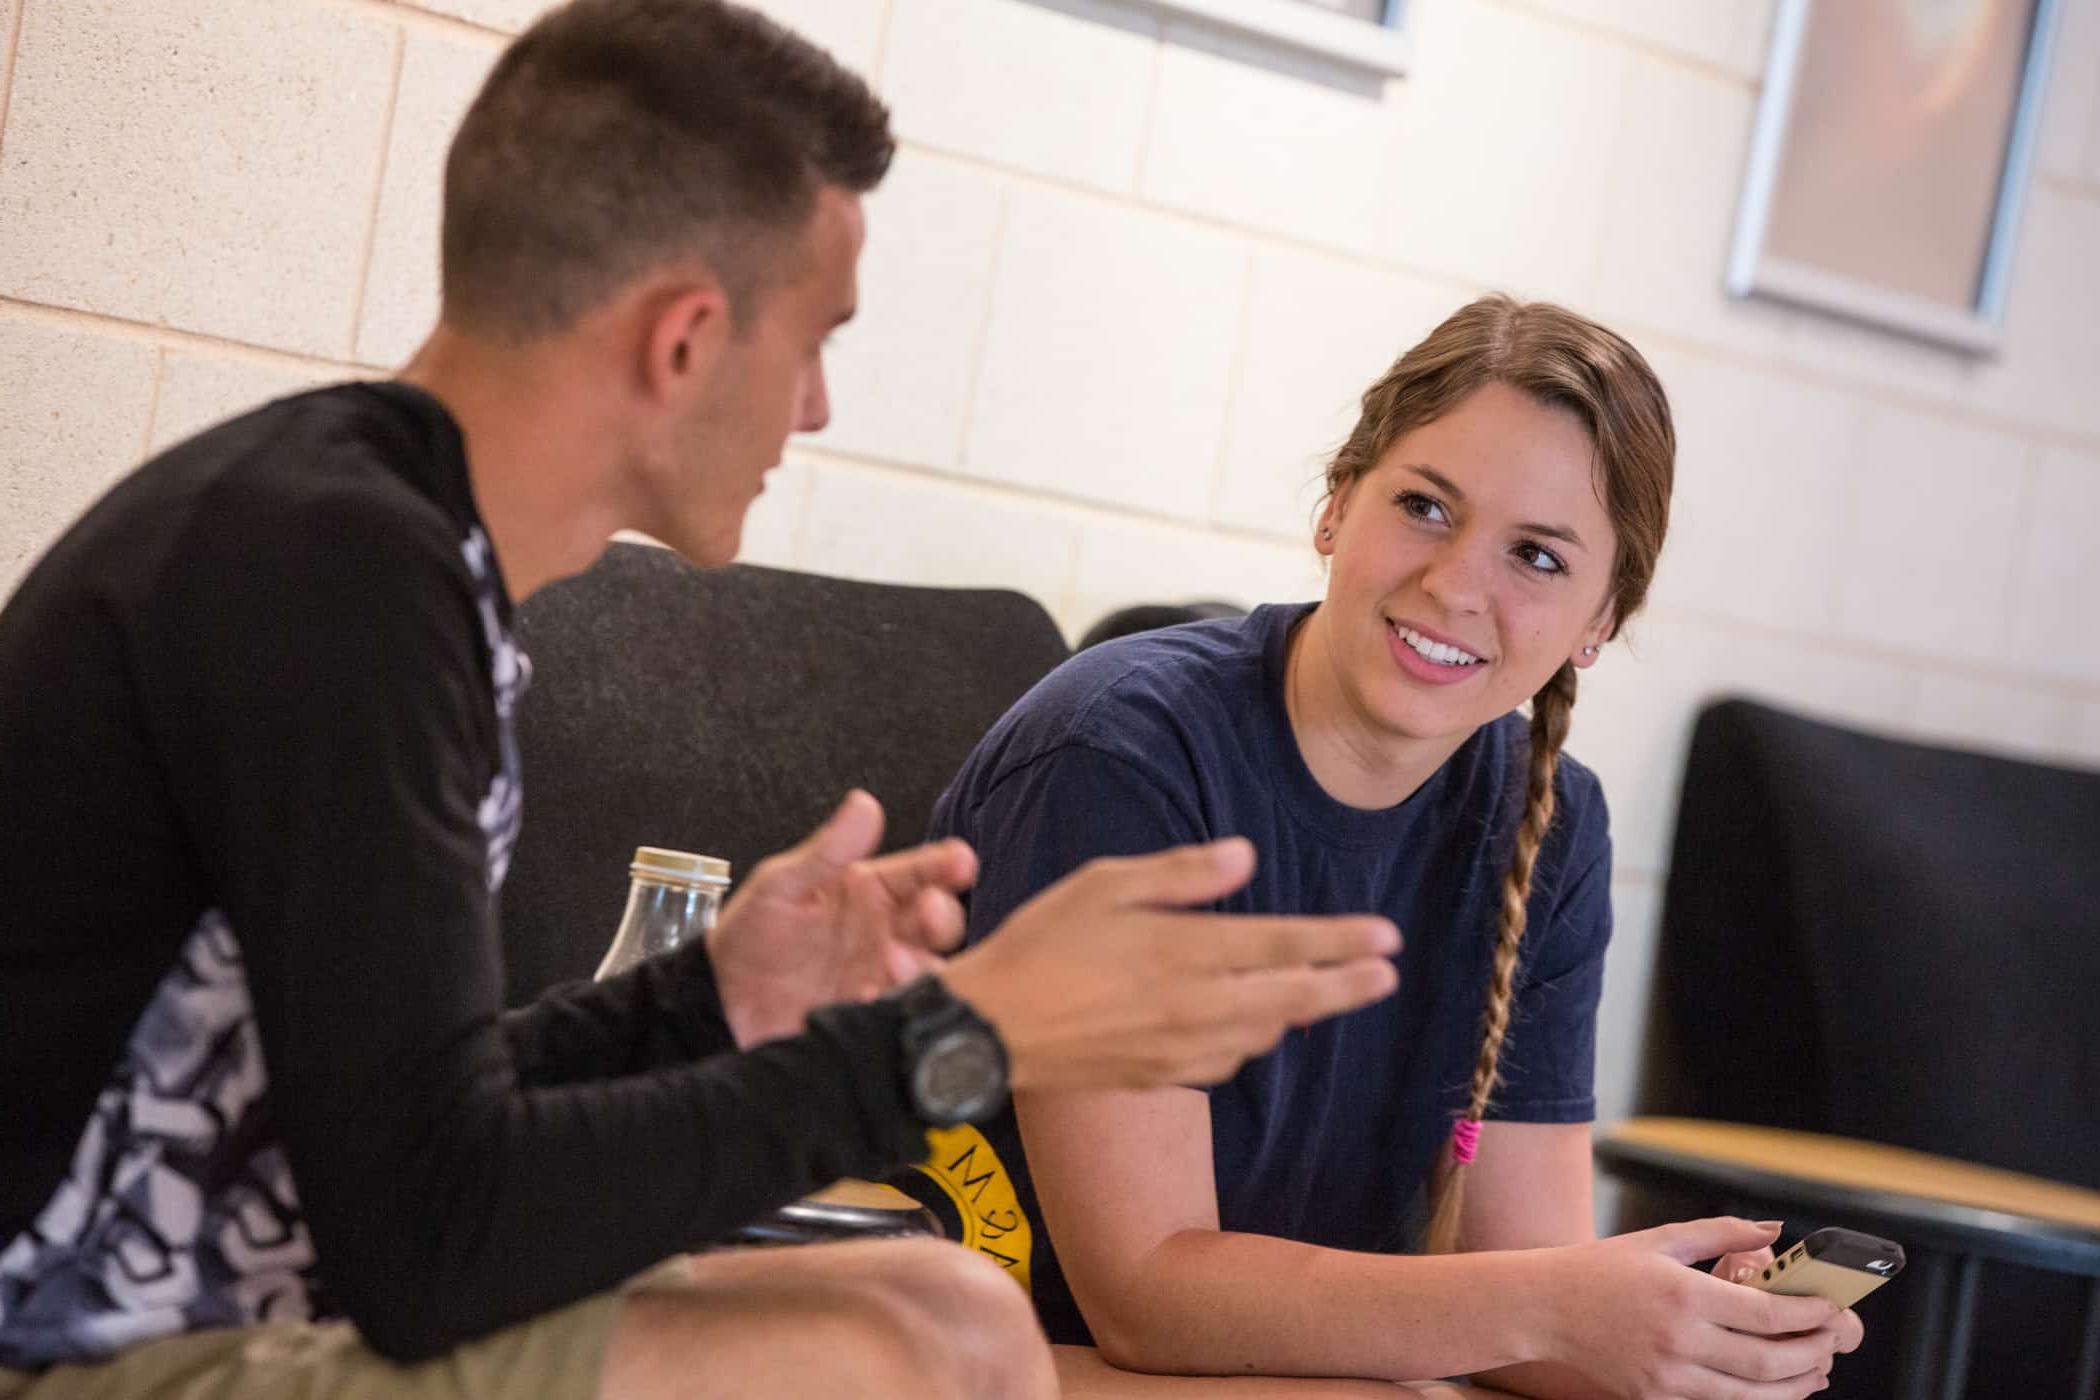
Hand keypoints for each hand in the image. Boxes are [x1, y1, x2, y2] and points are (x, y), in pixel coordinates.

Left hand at [708, 790, 976, 1046]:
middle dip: (943, 914)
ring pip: (927, 965)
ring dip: (923, 963)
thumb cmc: (750, 935)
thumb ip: (826, 851)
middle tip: (930, 912)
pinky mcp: (871, 1011)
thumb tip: (864, 804)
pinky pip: (898, 1007)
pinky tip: (873, 996)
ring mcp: (881, 972)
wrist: (722, 1001)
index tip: (960, 861)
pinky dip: (895, 1002)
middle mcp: (885, 929)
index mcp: (870, 890)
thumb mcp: (781, 886)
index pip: (919, 871)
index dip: (945, 864)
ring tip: (895, 961)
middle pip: (936, 918)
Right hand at [939, 837, 1400, 1090]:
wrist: (991, 1030)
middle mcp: (1196, 1005)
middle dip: (1348, 985)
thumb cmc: (1040, 944)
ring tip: (1331, 993)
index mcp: (1186, 950)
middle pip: (1294, 996)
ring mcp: (1182, 1049)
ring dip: (1302, 1011)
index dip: (1341, 942)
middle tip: (1389, 975)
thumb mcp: (1104, 884)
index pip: (1285, 945)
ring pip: (1265, 1032)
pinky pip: (1228, 1060)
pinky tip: (1254, 1025)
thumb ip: (1181, 873)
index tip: (1387, 937)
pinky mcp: (1162, 1075)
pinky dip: (1253, 1039)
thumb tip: (1246, 857)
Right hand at [1540, 1218, 1864, 1399]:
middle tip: (1831, 1342)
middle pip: (1767, 1360)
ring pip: (1751, 1394)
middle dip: (1811, 1353)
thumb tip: (1775, 1231)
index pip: (1765, 1312)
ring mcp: (1668, 1375)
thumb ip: (1721, 1232)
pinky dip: (1756, 1399)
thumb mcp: (1661, 1239)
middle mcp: (1678, 1339)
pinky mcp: (1658, 1396)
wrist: (1545, 1308)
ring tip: (1815, 1371)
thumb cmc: (1602, 1269)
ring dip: (1794, 1386)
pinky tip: (1773, 1387)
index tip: (1830, 1309)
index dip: (1807, 1314)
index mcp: (1682, 1293)